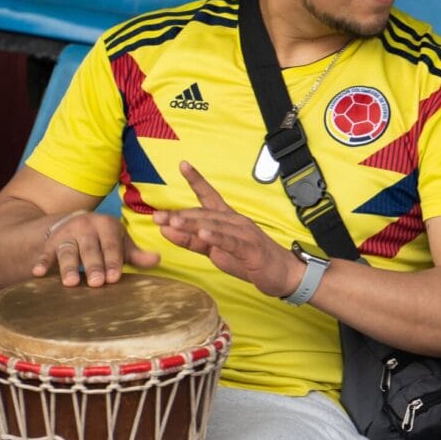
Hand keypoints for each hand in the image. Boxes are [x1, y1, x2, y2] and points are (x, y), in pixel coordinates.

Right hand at [33, 211, 159, 286]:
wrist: (76, 224)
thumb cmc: (105, 240)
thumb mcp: (121, 243)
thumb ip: (136, 254)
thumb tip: (157, 259)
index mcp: (108, 225)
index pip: (112, 245)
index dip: (113, 261)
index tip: (114, 278)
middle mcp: (87, 226)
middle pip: (90, 249)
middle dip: (93, 266)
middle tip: (96, 283)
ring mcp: (67, 233)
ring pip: (68, 251)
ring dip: (68, 267)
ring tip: (70, 283)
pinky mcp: (51, 242)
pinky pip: (46, 253)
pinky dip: (42, 262)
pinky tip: (37, 273)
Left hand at [152, 161, 303, 297]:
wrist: (283, 274)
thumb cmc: (249, 260)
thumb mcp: (215, 251)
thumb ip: (192, 240)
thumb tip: (166, 228)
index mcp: (228, 219)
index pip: (210, 197)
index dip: (197, 181)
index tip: (183, 165)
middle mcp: (236, 221)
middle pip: (205, 214)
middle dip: (180, 215)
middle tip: (157, 216)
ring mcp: (244, 234)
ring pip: (215, 225)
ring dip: (193, 223)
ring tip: (173, 222)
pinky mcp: (251, 249)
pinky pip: (231, 242)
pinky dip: (217, 237)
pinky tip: (204, 233)